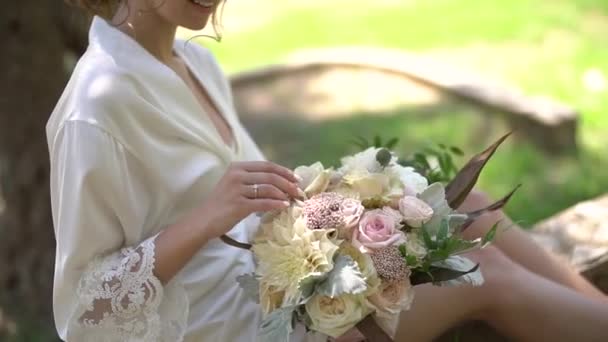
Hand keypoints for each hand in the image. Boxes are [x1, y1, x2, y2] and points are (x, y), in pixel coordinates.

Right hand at [186, 161, 301, 240]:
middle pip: (270, 176)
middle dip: (288, 183)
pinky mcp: (239, 205)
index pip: (266, 165)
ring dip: (284, 194)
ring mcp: (237, 190)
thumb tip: (280, 182)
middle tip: (298, 191)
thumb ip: (253, 180)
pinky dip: (276, 204)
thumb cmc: (221, 204)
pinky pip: (263, 203)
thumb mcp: (235, 185)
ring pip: (268, 189)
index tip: (296, 178)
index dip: (284, 171)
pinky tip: (284, 206)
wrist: (203, 220)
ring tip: (292, 199)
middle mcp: (237, 175)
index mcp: (237, 168)